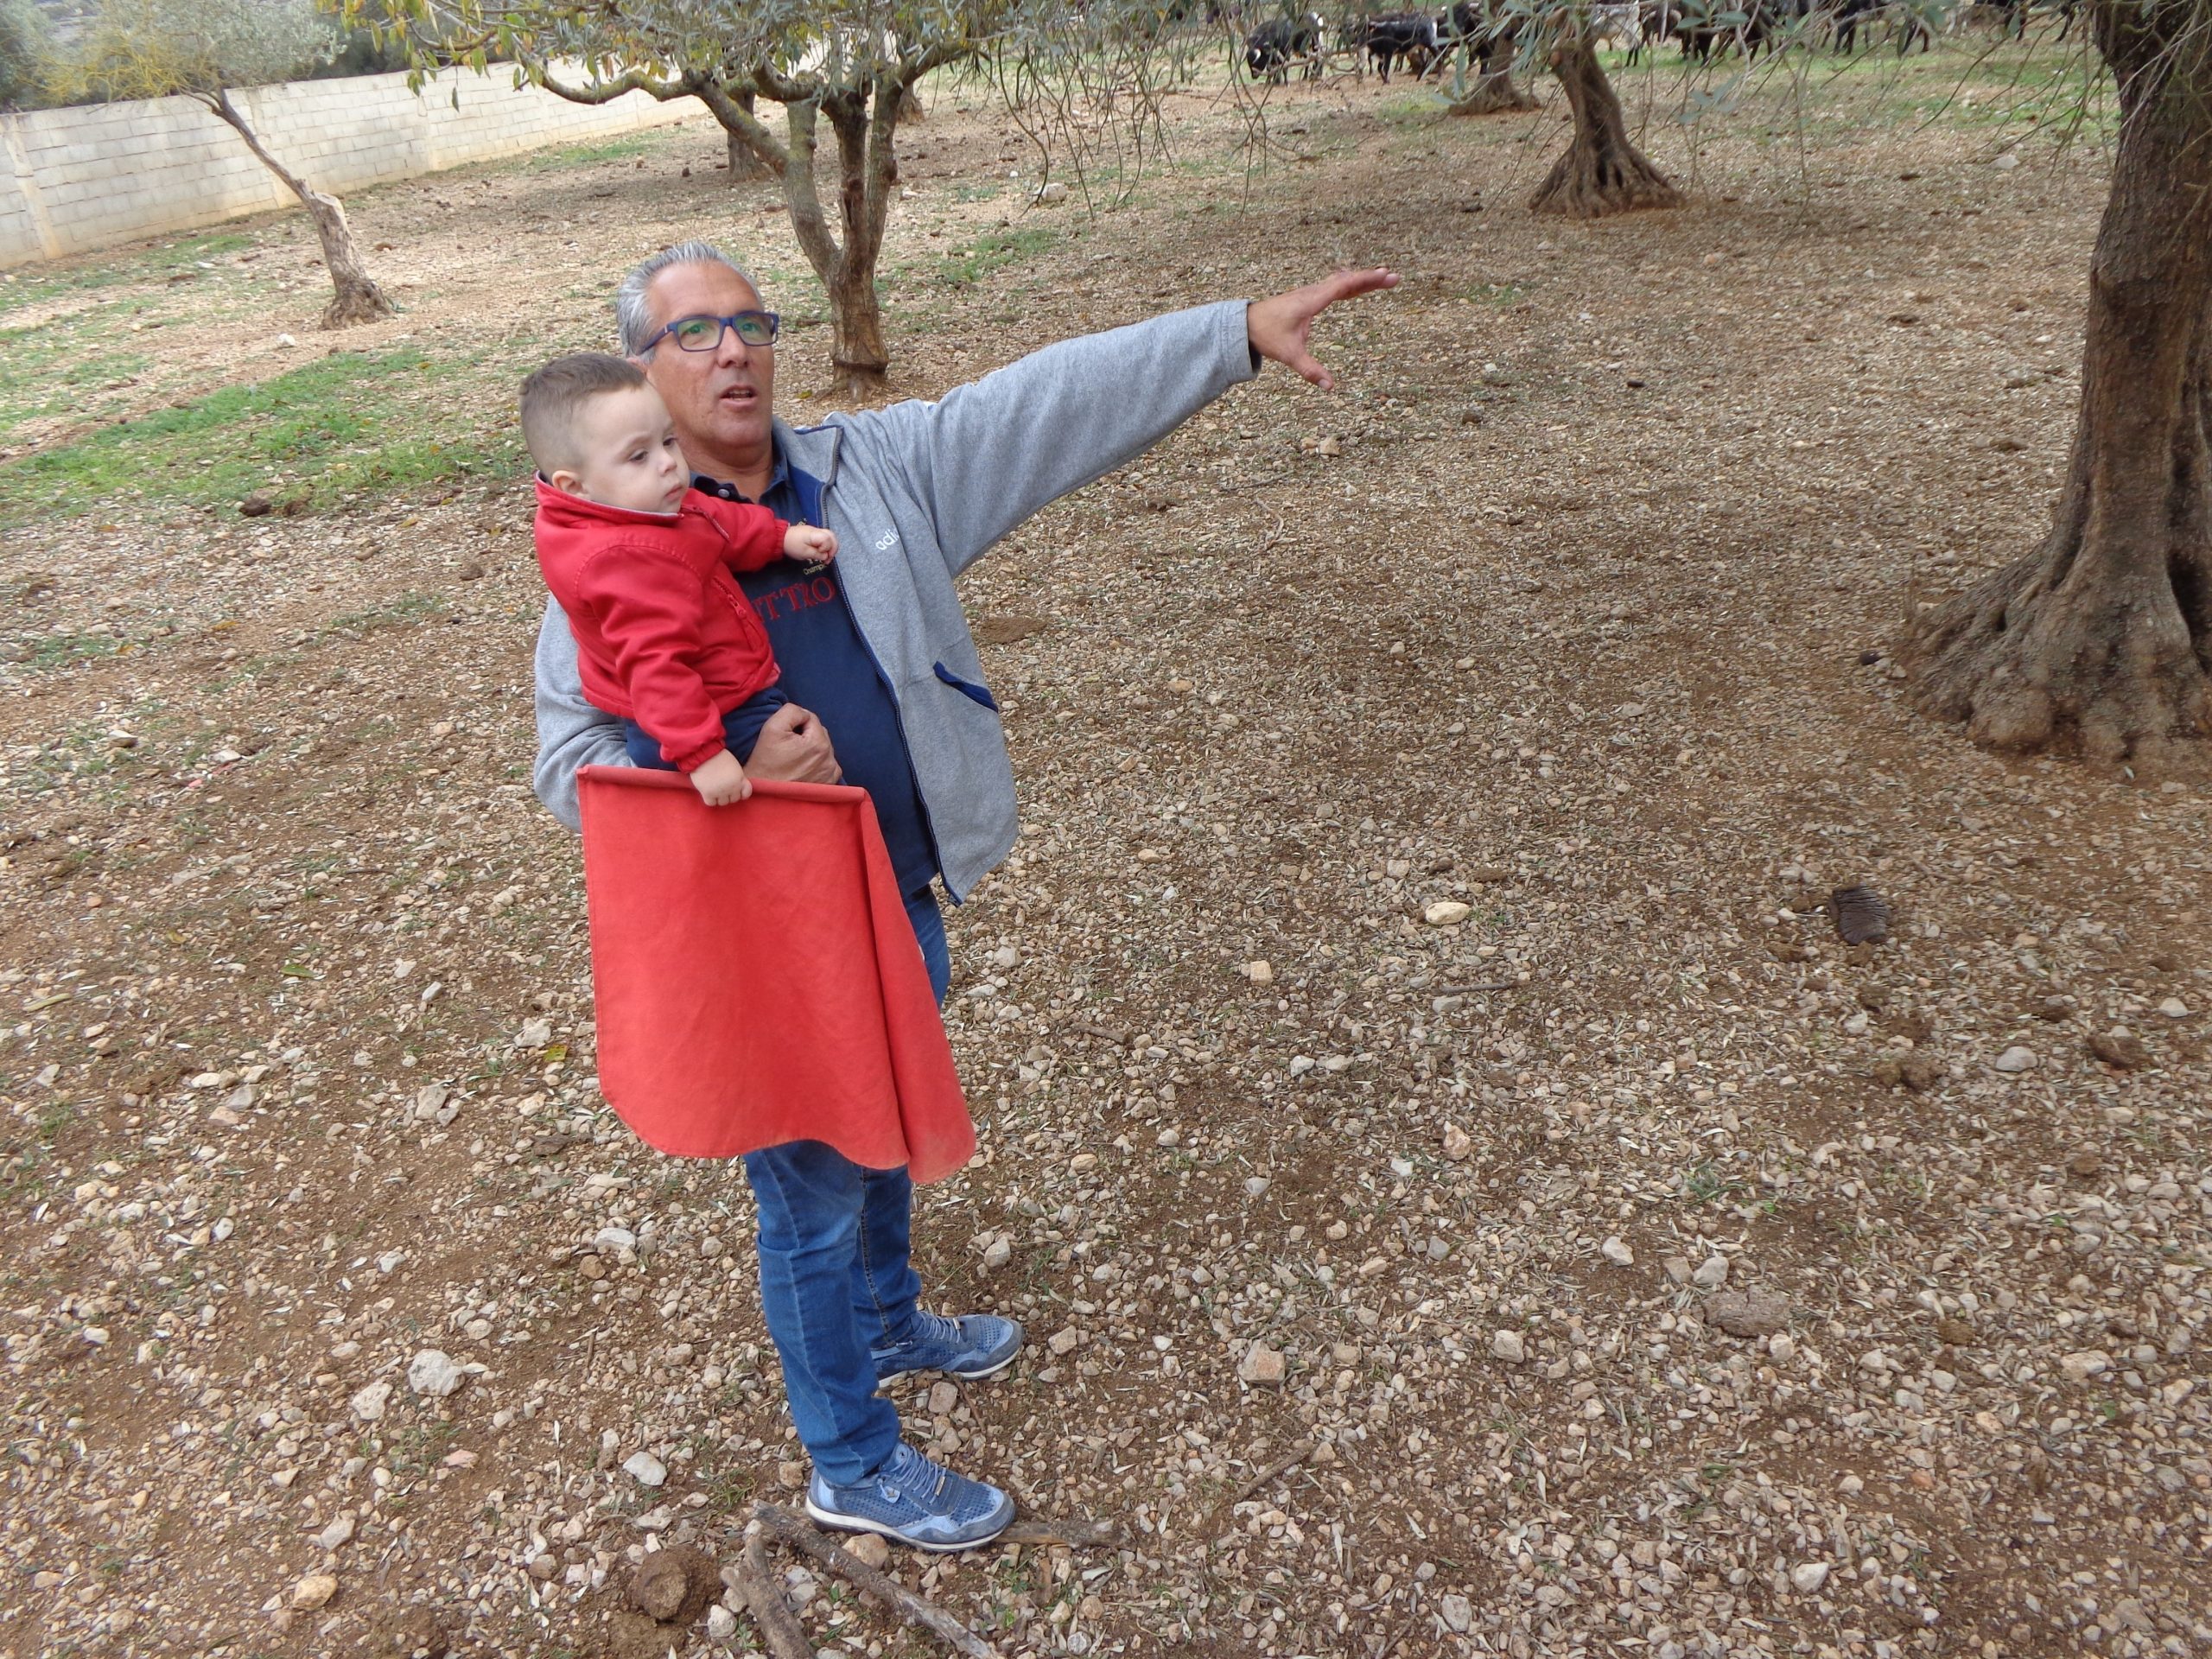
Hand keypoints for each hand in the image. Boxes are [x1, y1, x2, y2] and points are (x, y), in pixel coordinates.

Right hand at [690, 749, 751, 805]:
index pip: (746, 793)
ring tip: (714, 789)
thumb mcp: (734, 765)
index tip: (736, 790)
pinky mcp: (708, 793)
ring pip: (723, 803)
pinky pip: (711, 803)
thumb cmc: (718, 756)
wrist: (703, 754)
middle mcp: (732, 787)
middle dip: (729, 794)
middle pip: (734, 799)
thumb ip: (737, 776)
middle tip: (722, 787)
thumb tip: (736, 787)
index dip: (741, 793)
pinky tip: (708, 792)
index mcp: (740, 778)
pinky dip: (710, 800)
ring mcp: (720, 792)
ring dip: (719, 798)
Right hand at [744, 702, 841, 784]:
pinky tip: (803, 769)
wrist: (765, 795)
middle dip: (805, 735)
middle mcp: (830, 759)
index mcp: (819, 743)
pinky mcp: (829, 785)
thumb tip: (803, 713)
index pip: (812, 719)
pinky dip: (818, 764)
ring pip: (824, 749)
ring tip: (794, 760)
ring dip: (812, 749)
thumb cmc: (766, 762)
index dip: (795, 723)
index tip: (784, 736)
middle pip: (819, 734)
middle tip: (787, 748)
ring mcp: (831, 774)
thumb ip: (791, 711)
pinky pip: (827, 765)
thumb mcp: (772, 728)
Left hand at [786, 524, 837, 564]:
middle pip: (832, 536)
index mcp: (815, 534)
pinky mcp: (813, 533)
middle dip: (833, 548)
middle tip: (828, 558)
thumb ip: (817, 554)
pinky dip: (827, 544)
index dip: (827, 548)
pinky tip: (822, 552)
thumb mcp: (804, 553)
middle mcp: (817, 530)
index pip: (828, 539)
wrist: (781, 537)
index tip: (821, 556)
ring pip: (830, 536)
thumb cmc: (792, 546)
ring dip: (831, 546)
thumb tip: (825, 556)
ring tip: (826, 556)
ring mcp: (816, 530)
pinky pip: (825, 537)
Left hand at [1245, 268, 1399, 391]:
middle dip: (1371, 278)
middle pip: (1347, 280)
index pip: (1344, 285)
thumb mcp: (1289, 355)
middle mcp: (1313, 292)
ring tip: (1384, 279)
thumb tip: (1330, 387)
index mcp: (1312, 301)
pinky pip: (1334, 287)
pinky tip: (1358, 286)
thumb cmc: (1266, 336)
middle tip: (1394, 277)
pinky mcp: (1309, 298)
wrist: (1245, 324)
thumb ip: (1310, 370)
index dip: (1365, 280)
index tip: (1384, 274)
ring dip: (1362, 279)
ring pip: (1341, 281)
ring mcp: (1311, 293)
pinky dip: (1350, 285)